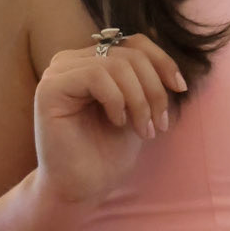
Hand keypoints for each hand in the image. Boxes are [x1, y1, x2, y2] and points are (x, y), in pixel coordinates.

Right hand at [34, 32, 185, 208]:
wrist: (83, 187)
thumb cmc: (107, 152)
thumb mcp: (138, 108)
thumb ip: (147, 80)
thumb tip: (170, 62)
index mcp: (91, 61)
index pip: (133, 42)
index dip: (162, 60)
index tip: (180, 88)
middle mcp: (71, 61)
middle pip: (129, 53)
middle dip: (153, 89)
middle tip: (158, 124)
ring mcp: (58, 72)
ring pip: (115, 64)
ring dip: (139, 99)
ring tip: (143, 129)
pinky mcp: (49, 88)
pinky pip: (95, 76)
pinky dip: (116, 100)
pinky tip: (117, 123)